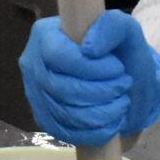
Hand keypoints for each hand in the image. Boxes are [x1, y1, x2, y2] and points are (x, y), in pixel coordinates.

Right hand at [18, 11, 159, 148]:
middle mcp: (32, 63)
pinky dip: (95, 130)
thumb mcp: (127, 31)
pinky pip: (66, 132)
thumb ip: (113, 26)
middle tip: (124, 84)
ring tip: (121, 100)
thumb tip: (89, 49)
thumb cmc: (122, 53)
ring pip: (65, 113)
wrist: (125, 83)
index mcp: (45, 34)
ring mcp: (35, 93)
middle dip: (102, 90)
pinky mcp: (44, 119)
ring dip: (103, 111)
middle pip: (61, 88)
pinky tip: (112, 119)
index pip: (58, 56)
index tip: (118, 67)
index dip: (91, 67)